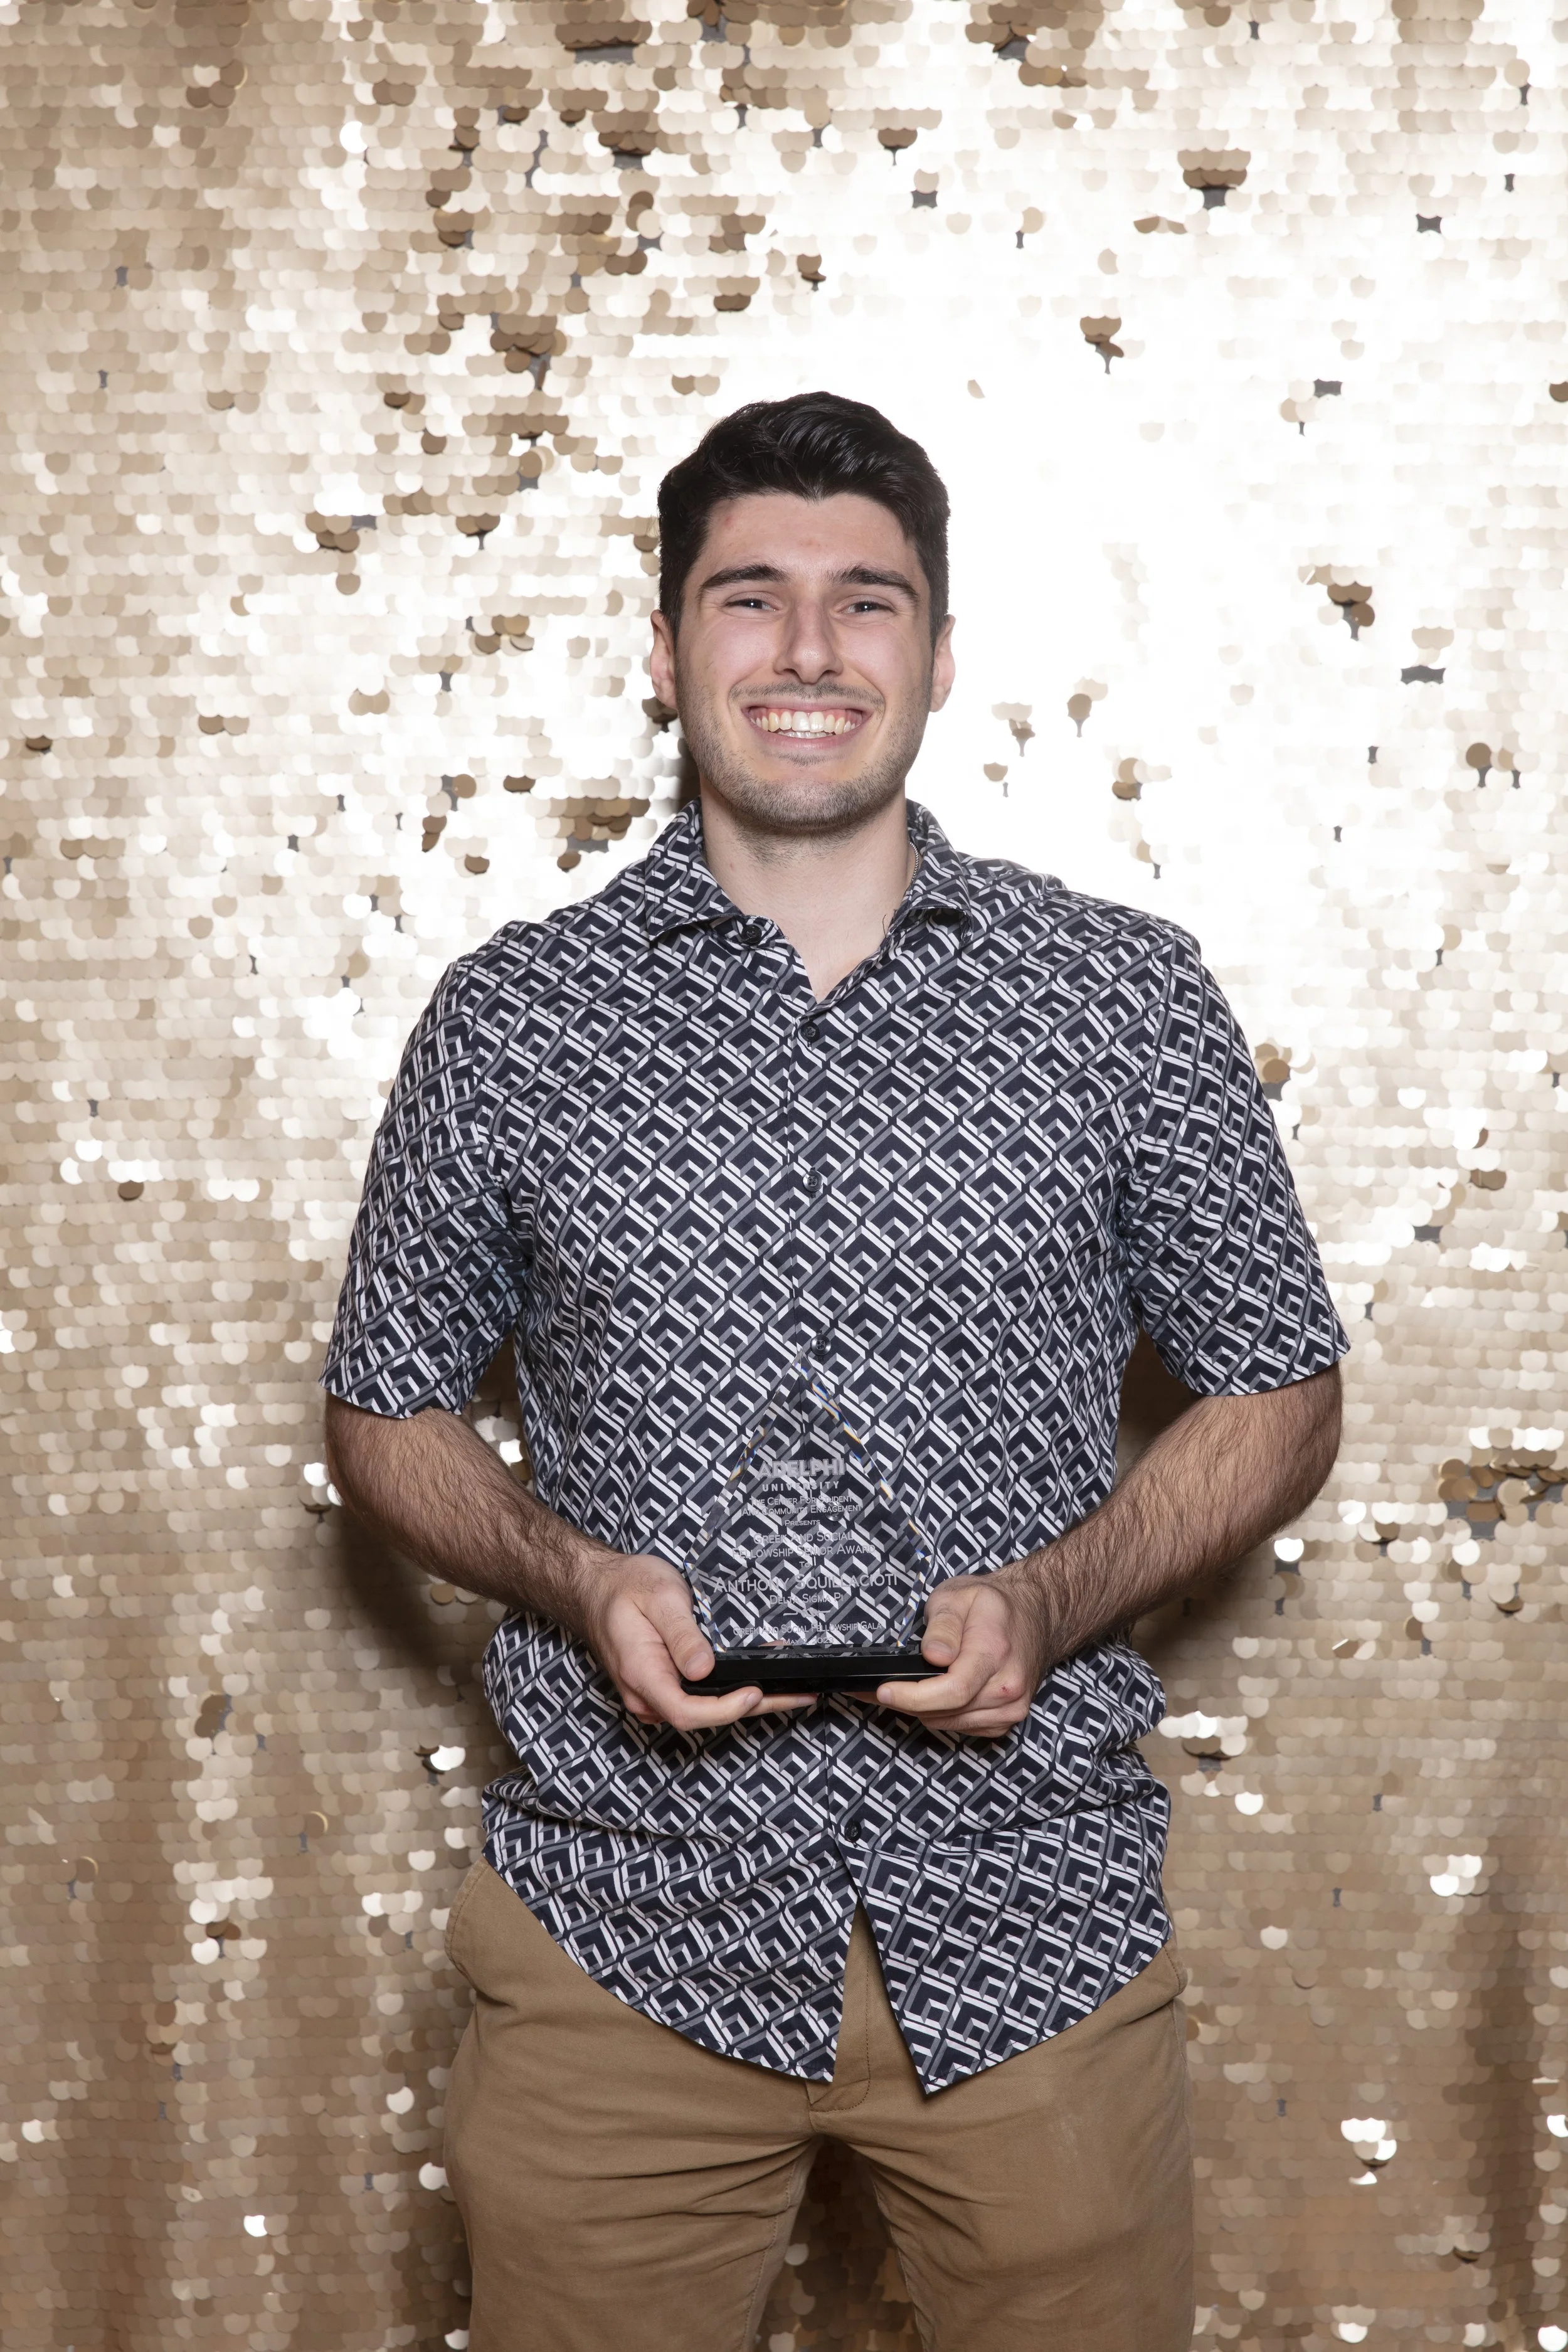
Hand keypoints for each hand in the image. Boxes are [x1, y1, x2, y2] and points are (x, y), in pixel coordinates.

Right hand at [579, 1553, 814, 1732]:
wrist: (596, 1588)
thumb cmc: (626, 1587)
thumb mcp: (660, 1598)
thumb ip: (682, 1635)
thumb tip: (704, 1669)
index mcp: (642, 1673)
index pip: (687, 1712)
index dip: (726, 1710)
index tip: (757, 1692)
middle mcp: (645, 1694)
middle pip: (703, 1717)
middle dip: (753, 1707)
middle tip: (799, 1695)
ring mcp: (652, 1695)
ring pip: (703, 1712)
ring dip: (745, 1703)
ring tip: (789, 1690)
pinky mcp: (660, 1689)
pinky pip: (696, 1700)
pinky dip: (728, 1693)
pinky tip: (755, 1681)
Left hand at [869, 1565, 1054, 1737]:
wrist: (1034, 1615)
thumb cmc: (993, 1605)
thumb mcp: (958, 1596)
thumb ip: (942, 1625)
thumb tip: (933, 1655)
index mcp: (995, 1652)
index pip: (952, 1690)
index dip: (912, 1696)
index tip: (884, 1690)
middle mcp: (1008, 1687)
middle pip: (947, 1711)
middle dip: (907, 1702)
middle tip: (877, 1688)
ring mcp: (1011, 1707)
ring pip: (950, 1722)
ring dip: (923, 1709)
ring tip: (904, 1688)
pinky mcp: (1007, 1720)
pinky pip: (962, 1727)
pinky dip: (943, 1714)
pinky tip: (935, 1694)